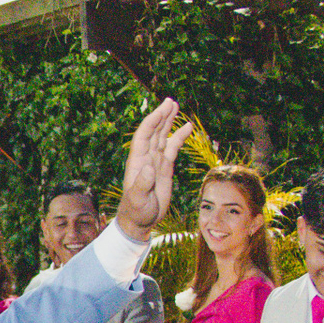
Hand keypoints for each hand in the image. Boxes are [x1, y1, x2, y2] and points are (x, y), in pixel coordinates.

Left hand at [115, 99, 193, 241]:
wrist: (140, 221)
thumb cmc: (136, 211)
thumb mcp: (138, 199)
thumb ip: (143, 184)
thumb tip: (149, 168)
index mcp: (138, 161)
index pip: (144, 135)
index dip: (152, 121)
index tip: (162, 109)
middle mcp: (146, 158)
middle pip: (153, 131)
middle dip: (161, 116)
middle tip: (169, 101)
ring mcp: (155, 162)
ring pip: (163, 136)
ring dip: (168, 121)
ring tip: (175, 106)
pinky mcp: (164, 168)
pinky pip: (172, 148)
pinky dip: (179, 137)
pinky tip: (187, 127)